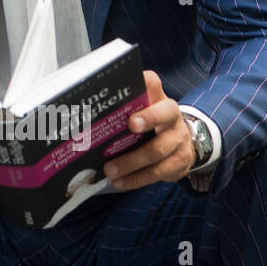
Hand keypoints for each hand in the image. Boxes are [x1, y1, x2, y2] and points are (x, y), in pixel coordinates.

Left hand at [103, 70, 196, 189]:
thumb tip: (84, 116)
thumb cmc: (151, 127)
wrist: (182, 146)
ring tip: (110, 170)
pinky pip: (158, 172)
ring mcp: (179, 140)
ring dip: (131, 162)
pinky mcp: (180, 162)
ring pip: (158, 150)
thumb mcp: (141, 115)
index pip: (152, 83)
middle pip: (164, 114)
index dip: (143, 85)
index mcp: (158, 100)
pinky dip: (137, 179)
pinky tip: (120, 182)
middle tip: (129, 126)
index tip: (128, 87)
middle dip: (147, 120)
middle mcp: (173, 117)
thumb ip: (121, 111)